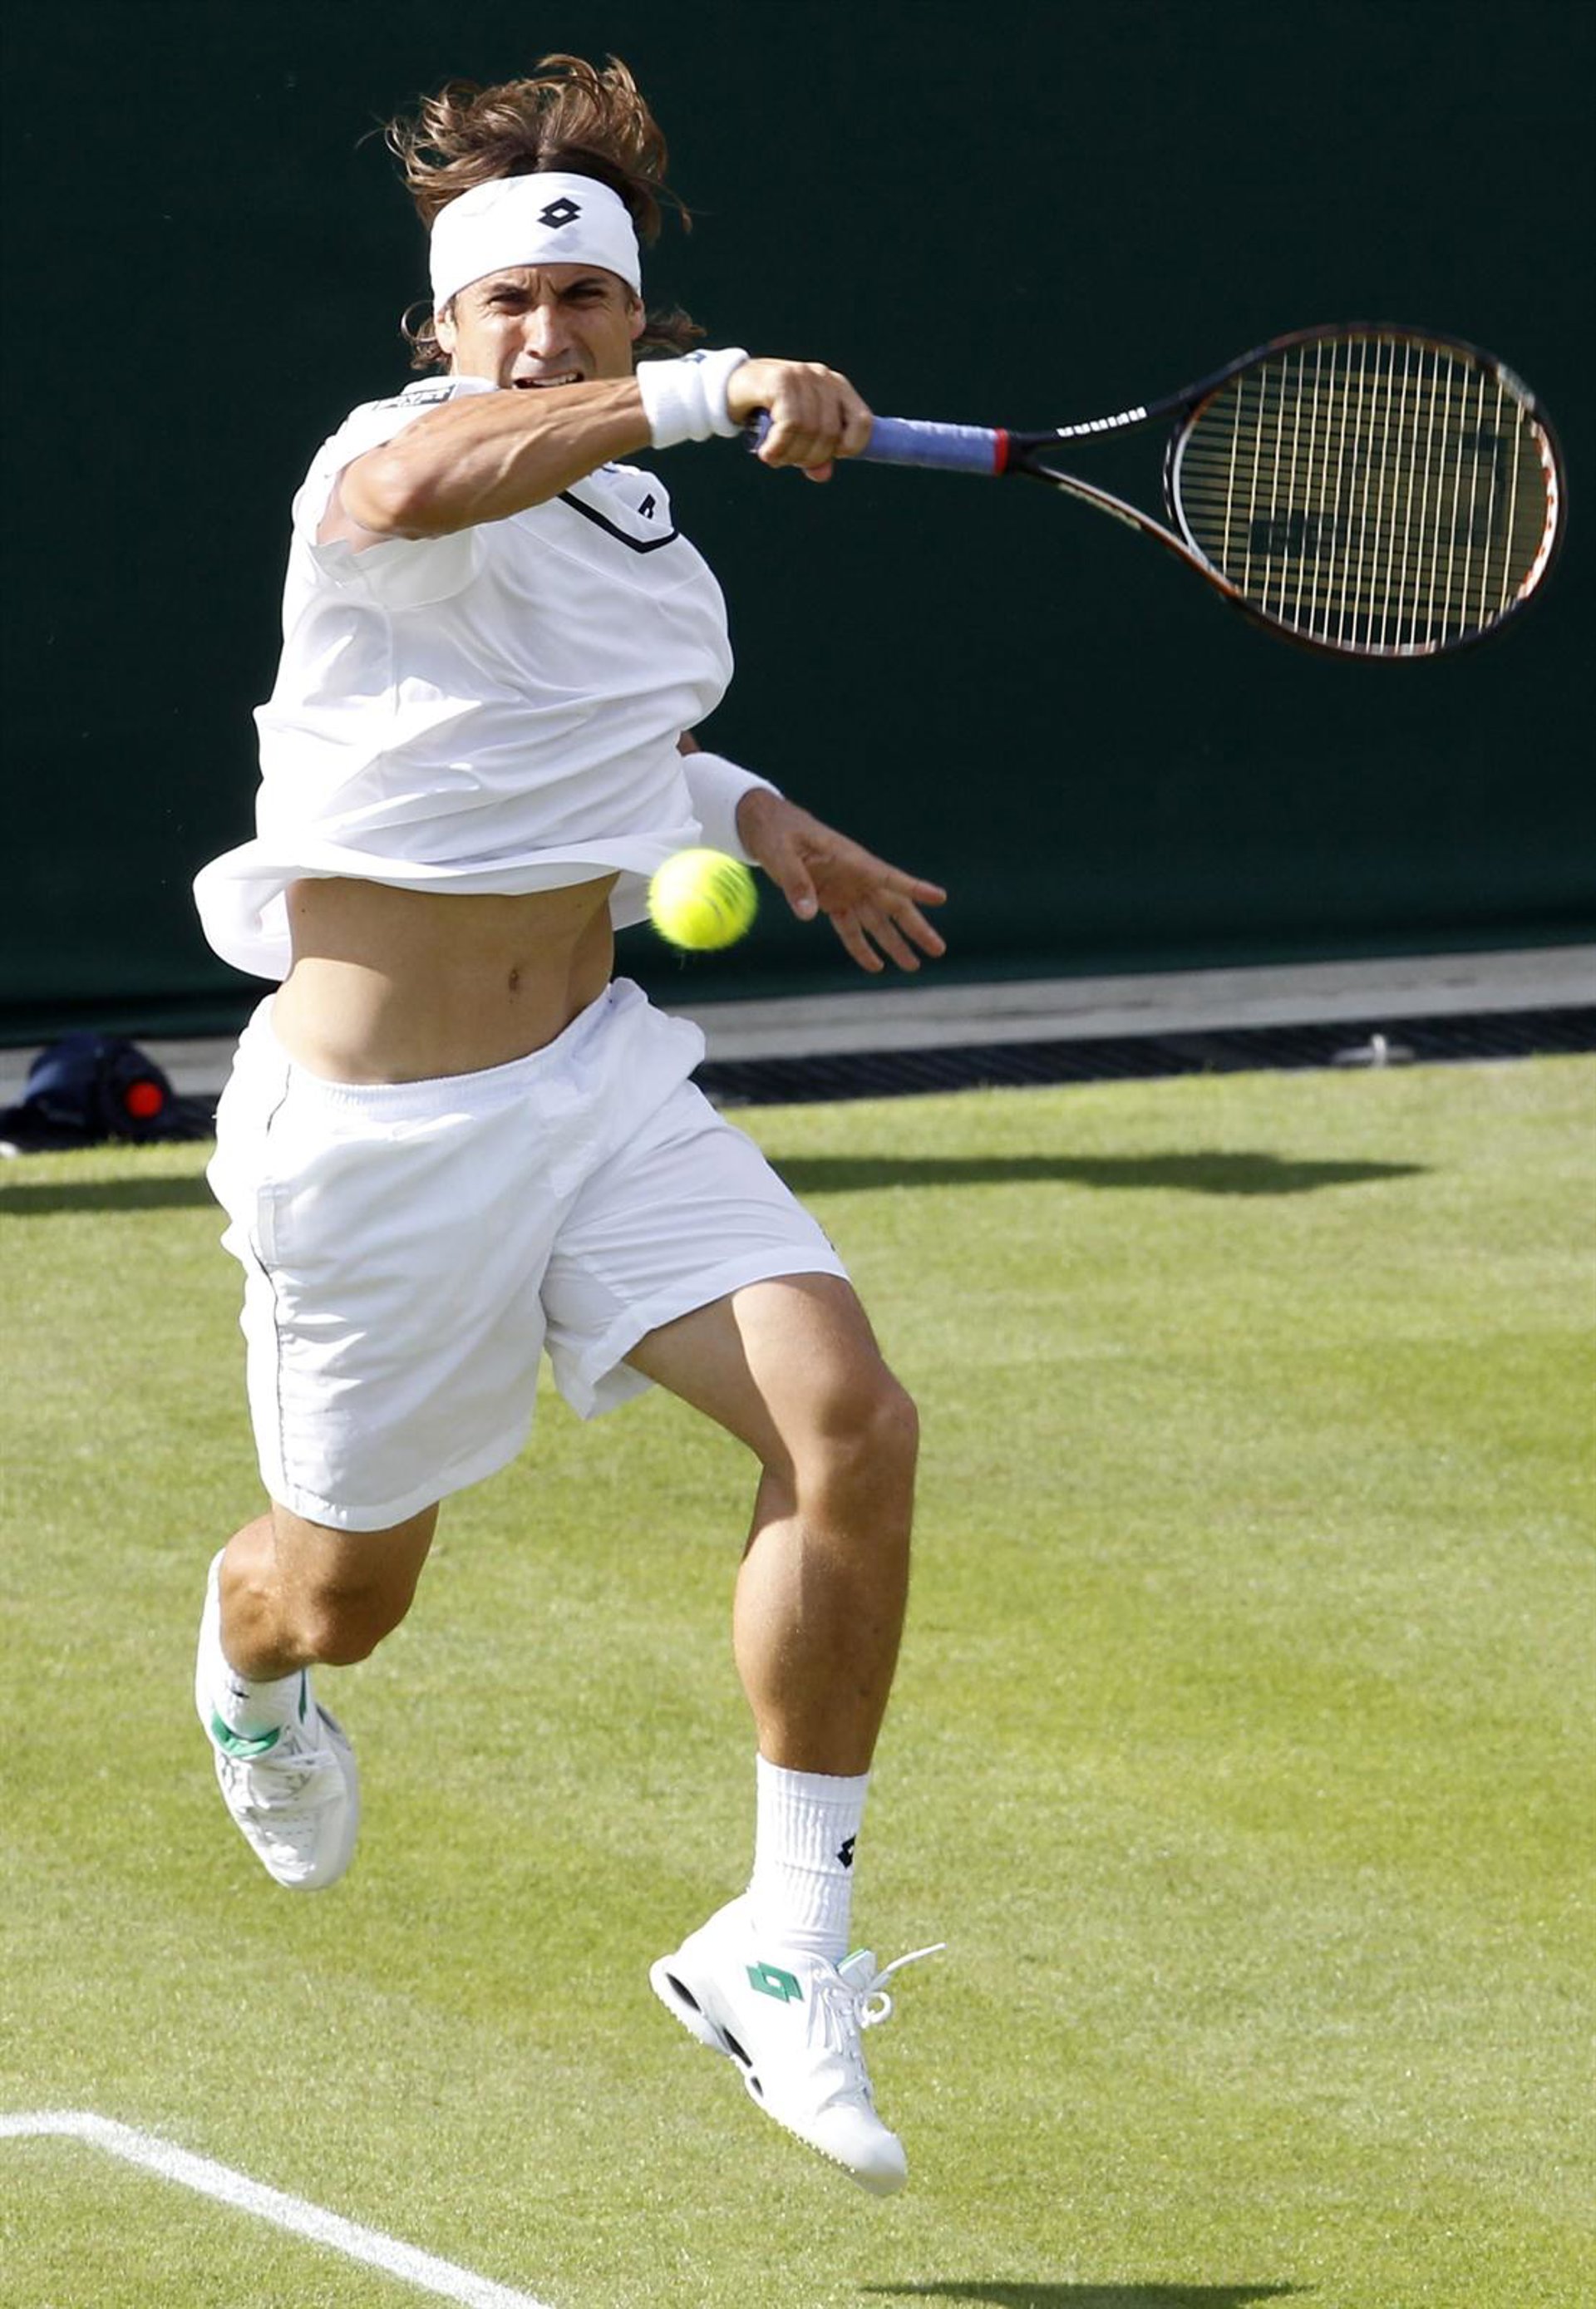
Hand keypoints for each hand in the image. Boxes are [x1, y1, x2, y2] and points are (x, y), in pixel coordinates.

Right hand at [725, 358, 872, 482]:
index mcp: (836, 387)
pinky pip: (790, 424)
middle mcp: (822, 377)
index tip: (827, 457)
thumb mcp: (796, 433)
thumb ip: (814, 452)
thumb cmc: (767, 410)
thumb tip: (823, 474)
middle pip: (831, 433)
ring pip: (810, 431)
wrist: (729, 386)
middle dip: (810, 457)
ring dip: (790, 454)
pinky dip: (779, 446)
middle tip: (789, 461)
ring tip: (775, 456)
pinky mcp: (780, 380)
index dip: (849, 447)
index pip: (863, 422)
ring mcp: (801, 376)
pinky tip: (767, 453)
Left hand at [736, 790, 946, 972]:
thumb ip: (795, 882)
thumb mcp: (780, 854)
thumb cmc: (778, 833)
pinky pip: (851, 928)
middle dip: (916, 928)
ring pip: (877, 921)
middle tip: (938, 949)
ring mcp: (847, 890)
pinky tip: (876, 966)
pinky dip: (861, 947)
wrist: (768, 827)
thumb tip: (808, 914)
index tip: (940, 897)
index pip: (888, 876)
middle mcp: (856, 877)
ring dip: (895, 944)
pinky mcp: (833, 901)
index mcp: (850, 860)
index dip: (914, 888)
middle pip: (893, 906)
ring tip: (913, 966)